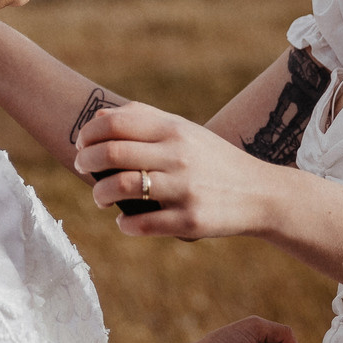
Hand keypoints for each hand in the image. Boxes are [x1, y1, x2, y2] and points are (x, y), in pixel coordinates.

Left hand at [74, 102, 286, 237]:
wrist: (260, 194)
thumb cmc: (213, 160)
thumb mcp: (186, 131)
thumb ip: (146, 121)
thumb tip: (99, 119)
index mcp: (175, 130)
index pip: (115, 123)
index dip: (88, 134)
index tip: (82, 145)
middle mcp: (179, 156)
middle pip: (112, 153)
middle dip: (87, 162)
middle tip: (83, 168)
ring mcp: (184, 189)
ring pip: (122, 187)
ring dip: (100, 194)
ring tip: (101, 198)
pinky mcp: (190, 220)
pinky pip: (142, 223)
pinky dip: (124, 224)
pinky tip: (124, 221)